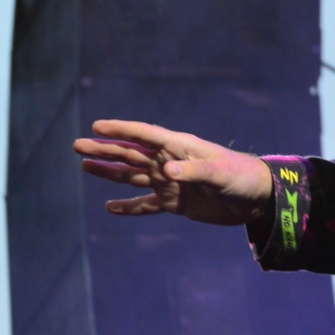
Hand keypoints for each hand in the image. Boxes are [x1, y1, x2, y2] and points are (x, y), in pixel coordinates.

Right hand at [74, 119, 274, 226]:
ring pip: (133, 176)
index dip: (121, 130)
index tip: (97, 126)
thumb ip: (193, 171)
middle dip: (105, 149)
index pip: (145, 134)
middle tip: (77, 145)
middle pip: (131, 154)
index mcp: (180, 147)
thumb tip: (166, 173)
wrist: (257, 199)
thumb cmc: (242, 177)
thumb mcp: (219, 172)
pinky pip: (146, 204)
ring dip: (110, 172)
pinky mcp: (176, 202)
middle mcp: (170, 162)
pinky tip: (110, 208)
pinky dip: (129, 206)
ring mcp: (171, 183)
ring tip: (85, 167)